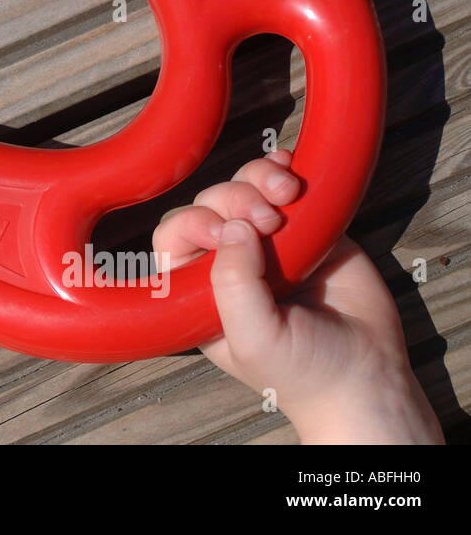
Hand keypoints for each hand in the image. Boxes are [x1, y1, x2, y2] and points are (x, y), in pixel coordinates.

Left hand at [153, 150, 442, 443]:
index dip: (192, 223)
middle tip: (269, 217)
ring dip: (260, 178)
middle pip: (211, 204)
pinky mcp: (306, 228)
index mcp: (199, 288)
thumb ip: (235, 284)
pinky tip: (292, 166)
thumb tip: (232, 226)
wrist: (368, 375)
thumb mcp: (254, 337)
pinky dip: (284, 169)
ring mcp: (267, 242)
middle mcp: (228, 260)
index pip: (174, 237)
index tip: (223, 232)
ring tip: (287, 192)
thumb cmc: (302, 371)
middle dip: (234, 198)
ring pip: (245, 188)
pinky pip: (285, 187)